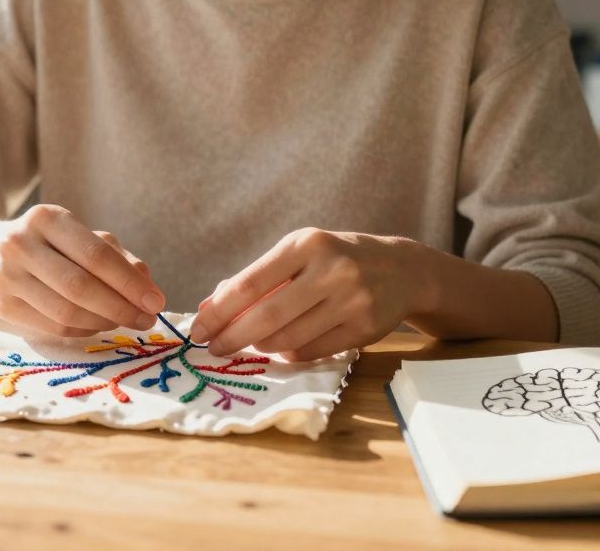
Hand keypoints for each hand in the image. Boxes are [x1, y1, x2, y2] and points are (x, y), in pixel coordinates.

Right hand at [0, 204, 164, 336]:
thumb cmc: (51, 245)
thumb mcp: (82, 237)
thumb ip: (118, 258)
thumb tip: (149, 289)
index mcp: (47, 218)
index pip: (95, 254)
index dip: (129, 282)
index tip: (156, 301)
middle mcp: (20, 243)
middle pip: (80, 286)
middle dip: (121, 307)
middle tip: (146, 320)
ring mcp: (6, 276)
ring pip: (66, 312)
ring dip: (104, 322)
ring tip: (123, 321)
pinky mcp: (2, 306)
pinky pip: (53, 327)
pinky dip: (84, 330)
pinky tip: (98, 325)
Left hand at [188, 228, 427, 360]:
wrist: (401, 269)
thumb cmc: (335, 259)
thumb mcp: (298, 253)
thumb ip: (256, 278)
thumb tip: (208, 307)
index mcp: (306, 244)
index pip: (250, 283)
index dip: (219, 311)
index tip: (198, 328)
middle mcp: (331, 270)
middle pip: (267, 316)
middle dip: (232, 337)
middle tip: (213, 347)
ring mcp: (351, 302)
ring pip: (288, 339)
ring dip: (259, 347)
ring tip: (248, 344)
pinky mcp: (364, 330)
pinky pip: (311, 352)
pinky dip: (288, 353)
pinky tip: (280, 348)